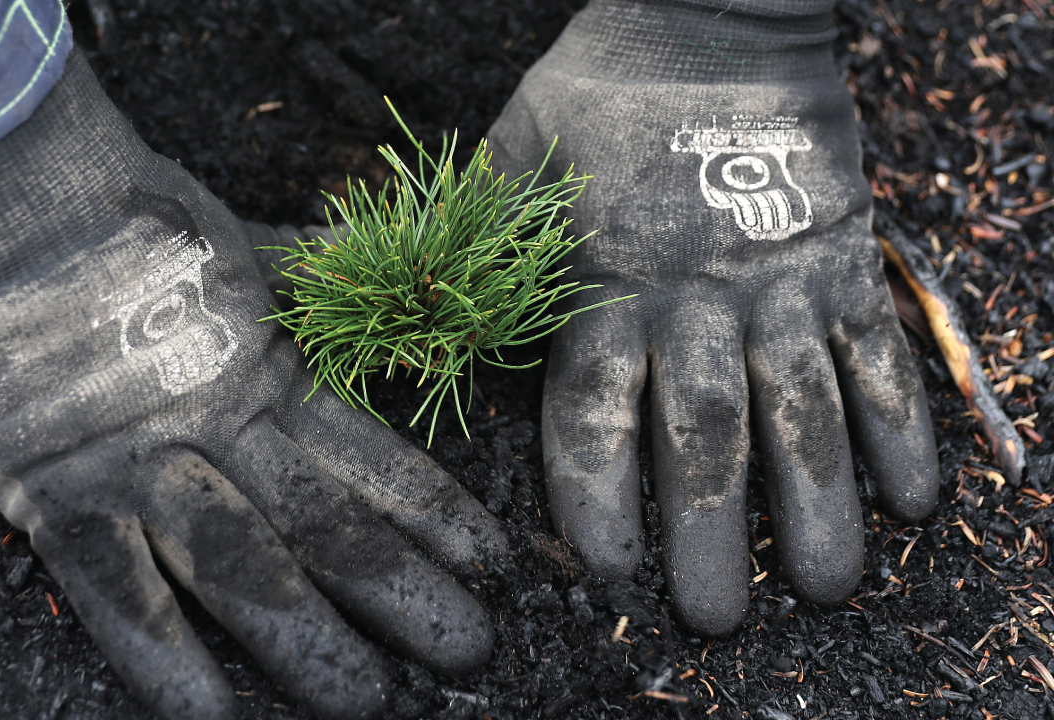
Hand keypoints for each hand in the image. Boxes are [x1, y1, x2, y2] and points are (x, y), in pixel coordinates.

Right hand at [0, 55, 504, 718]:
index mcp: (272, 372)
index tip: (497, 568)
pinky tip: (216, 715)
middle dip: (404, 599)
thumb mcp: (253, 250)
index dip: (440, 518)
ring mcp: (139, 467)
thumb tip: (405, 276)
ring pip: (241, 572)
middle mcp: (219, 428)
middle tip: (471, 654)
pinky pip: (116, 592)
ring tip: (372, 701)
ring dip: (311, 645)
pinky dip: (164, 658)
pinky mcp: (58, 497)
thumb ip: (325, 283)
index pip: (375, 461)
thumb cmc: (139, 219)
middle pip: (328, 530)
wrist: (13, 196)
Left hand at [487, 0, 937, 634]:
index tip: (607, 570)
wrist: (704, 24)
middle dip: (707, 534)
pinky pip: (877, 357)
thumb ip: (468, 254)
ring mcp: (775, 287)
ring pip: (800, 413)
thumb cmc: (589, 102)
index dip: (597, 500)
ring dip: (815, 506)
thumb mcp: (506, 169)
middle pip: (699, 437)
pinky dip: (898, 428)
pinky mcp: (840, 263)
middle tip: (714, 618)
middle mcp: (689, 303)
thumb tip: (385, 306)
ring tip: (822, 587)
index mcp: (597, 289)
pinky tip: (909, 501)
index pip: (590, 418)